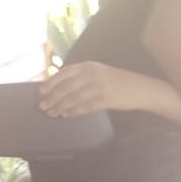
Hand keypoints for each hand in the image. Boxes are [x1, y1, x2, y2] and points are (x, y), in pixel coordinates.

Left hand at [39, 61, 153, 117]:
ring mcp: (99, 87)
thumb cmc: (116, 80)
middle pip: (66, 87)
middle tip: (42, 106)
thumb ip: (80, 76)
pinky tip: (65, 115)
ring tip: (51, 113)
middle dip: (52, 97)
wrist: (139, 88)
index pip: (63, 74)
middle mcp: (91, 74)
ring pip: (73, 98)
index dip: (50, 83)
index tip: (41, 92)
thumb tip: (57, 86)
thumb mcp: (97, 72)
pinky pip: (85, 107)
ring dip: (60, 106)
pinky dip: (73, 111)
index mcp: (87, 66)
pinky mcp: (106, 100)